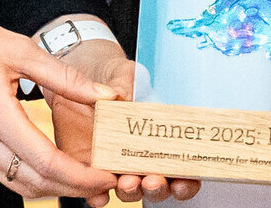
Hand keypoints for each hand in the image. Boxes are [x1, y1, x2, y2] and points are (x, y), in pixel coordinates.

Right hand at [0, 0, 117, 200]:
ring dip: (54, 187)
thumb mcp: (16, 47)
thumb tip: (105, 96)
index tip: (106, 174)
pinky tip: (53, 166)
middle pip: (33, 182)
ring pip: (17, 183)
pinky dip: (32, 176)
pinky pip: (2, 172)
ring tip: (85, 179)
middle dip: (73, 188)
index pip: (45, 161)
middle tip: (104, 183)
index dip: (81, 175)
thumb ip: (63, 77)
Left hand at [46, 40, 198, 204]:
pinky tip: (100, 194)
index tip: (183, 179)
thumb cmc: (115, 77)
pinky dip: (98, 196)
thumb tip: (123, 98)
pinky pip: (95, 190)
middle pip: (158, 186)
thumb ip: (129, 86)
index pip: (182, 170)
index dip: (186, 181)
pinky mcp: (89, 168)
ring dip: (132, 193)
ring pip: (129, 192)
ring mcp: (115, 165)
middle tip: (153, 180)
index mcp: (161, 139)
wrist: (83, 74)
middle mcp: (141, 157)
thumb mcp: (127, 75)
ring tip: (127, 182)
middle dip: (158, 188)